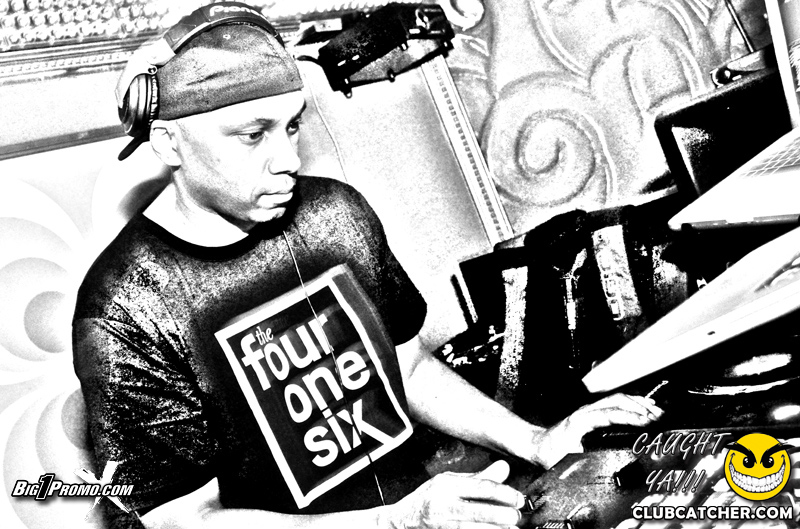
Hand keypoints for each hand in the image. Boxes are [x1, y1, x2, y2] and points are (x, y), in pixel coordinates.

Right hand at [384, 460, 524, 528]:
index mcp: (446, 485)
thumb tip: (504, 468)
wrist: (398, 522)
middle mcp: (443, 505)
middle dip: (504, 515)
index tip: (519, 499)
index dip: (505, 493)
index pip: (481, 487)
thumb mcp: (448, 482)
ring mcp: (441, 524)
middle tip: (518, 516)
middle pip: (481, 512)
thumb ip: (478, 478)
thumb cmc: (426, 500)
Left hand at [531, 393, 662, 468]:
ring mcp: (590, 409)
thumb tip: (604, 465)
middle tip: (658, 418)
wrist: (539, 445)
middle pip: (617, 400)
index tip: (646, 422)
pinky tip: (645, 409)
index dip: (629, 416)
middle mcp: (586, 411)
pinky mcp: (594, 412)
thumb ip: (583, 461)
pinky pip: (616, 403)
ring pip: (618, 399)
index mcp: (580, 420)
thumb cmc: (550, 452)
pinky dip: (633, 404)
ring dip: (639, 403)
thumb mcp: (565, 460)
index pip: (609, 413)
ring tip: (658, 412)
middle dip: (640, 407)